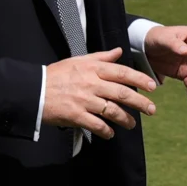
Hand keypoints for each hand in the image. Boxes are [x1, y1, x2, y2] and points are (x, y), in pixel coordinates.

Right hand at [42, 48, 157, 137]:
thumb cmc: (56, 74)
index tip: (152, 87)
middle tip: (151, 110)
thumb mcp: (78, 60)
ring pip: (112, 111)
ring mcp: (84, 100)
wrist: (34, 90)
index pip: (122, 73)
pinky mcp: (76, 115)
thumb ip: (101, 57)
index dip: (140, 79)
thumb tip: (119, 51)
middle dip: (140, 102)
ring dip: (126, 119)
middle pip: (122, 93)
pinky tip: (110, 133)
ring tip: (132, 124)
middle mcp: (91, 83)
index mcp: (92, 68)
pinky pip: (97, 125)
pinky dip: (106, 130)